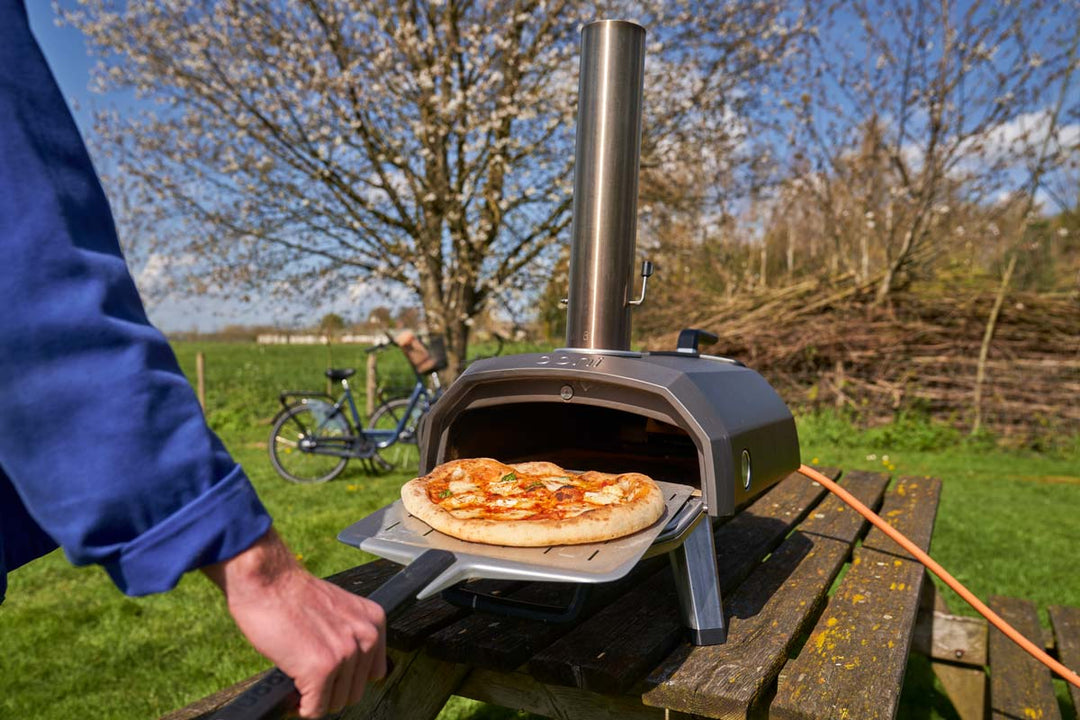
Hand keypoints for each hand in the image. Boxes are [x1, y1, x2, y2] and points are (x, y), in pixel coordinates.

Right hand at [202, 528, 385, 717]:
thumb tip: (346, 671)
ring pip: (335, 703)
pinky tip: (292, 691)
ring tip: (298, 677)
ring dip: (315, 697)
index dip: (346, 677)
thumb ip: (349, 636)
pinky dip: (301, 707)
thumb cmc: (292, 595)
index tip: (329, 675)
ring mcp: (345, 654)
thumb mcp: (337, 611)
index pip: (373, 673)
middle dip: (330, 689)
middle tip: (307, 677)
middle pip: (354, 691)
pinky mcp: (321, 669)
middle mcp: (366, 637)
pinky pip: (315, 709)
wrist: (268, 580)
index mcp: (373, 622)